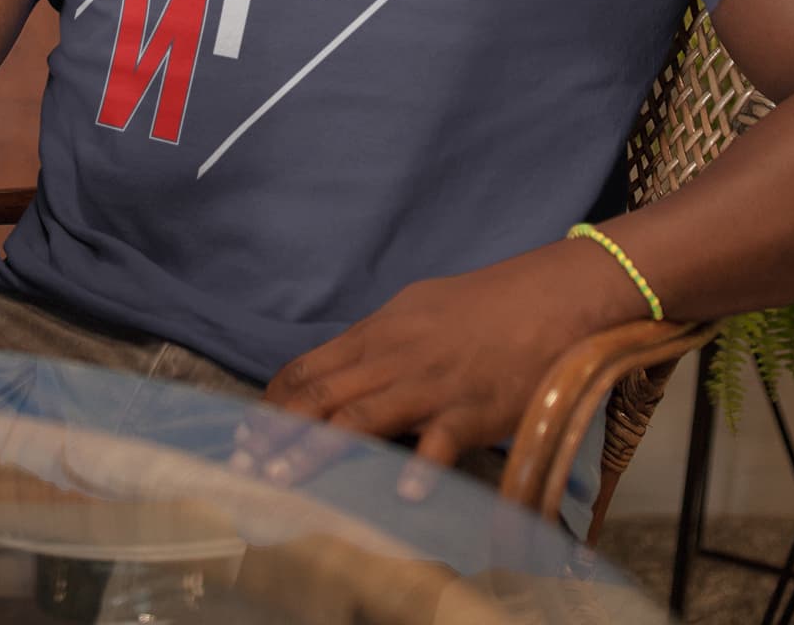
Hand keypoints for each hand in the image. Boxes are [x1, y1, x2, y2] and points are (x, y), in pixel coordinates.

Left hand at [245, 241, 638, 492]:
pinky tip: (405, 494)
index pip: (311, 366)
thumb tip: (340, 368)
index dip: (275, 401)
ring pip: (363, 418)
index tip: (247, 431)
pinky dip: (422, 467)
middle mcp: (395, 357)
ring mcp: (432, 385)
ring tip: (285, 482)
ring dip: (319, 451)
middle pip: (325, 396)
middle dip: (280, 433)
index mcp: (380, 331)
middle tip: (246, 467)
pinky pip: (441, 441)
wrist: (547, 298)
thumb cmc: (482, 304)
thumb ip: (377, 341)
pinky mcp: (473, 410)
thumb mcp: (417, 310)